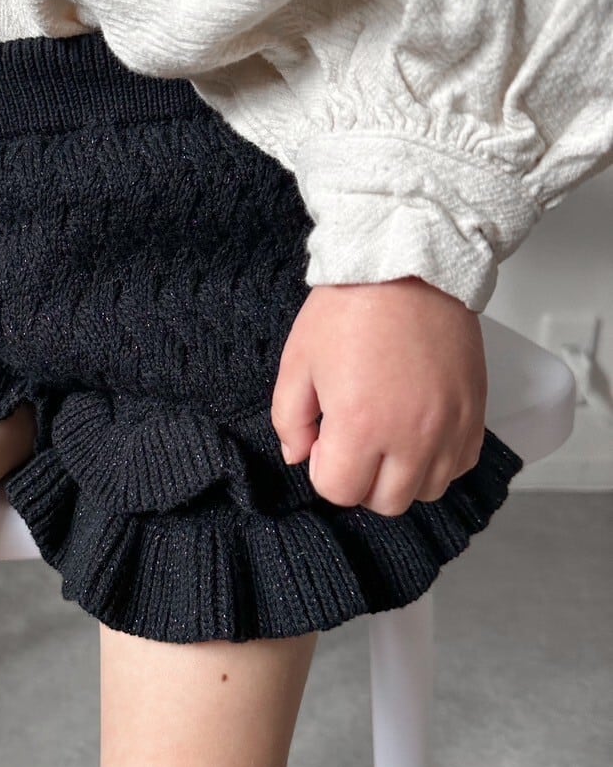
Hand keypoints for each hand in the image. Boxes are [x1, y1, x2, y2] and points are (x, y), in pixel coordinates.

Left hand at [271, 277, 487, 516]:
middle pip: (385, 502)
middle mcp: (412, 436)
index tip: (322, 442)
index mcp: (361, 425)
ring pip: (427, 491)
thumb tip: (297, 456)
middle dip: (361, 481)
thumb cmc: (351, 306)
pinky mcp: (476, 412)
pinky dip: (439, 461)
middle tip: (352, 443)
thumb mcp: (298, 361)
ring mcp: (450, 427)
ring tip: (387, 437)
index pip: (339, 492)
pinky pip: (461, 465)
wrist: (409, 264)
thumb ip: (289, 419)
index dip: (323, 471)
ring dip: (402, 476)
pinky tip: (419, 431)